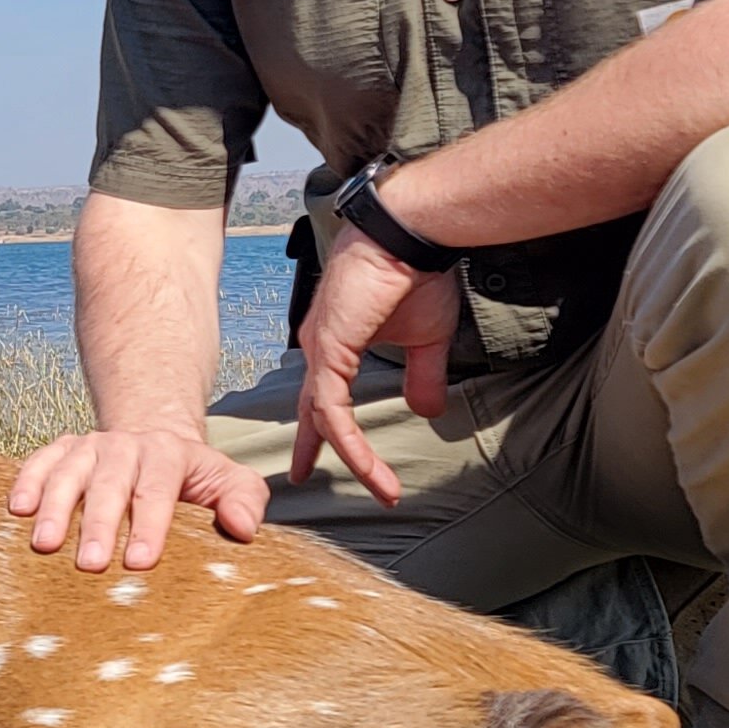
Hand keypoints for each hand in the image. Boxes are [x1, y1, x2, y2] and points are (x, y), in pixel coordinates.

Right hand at [6, 424, 269, 571]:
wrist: (153, 442)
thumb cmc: (193, 479)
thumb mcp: (231, 481)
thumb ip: (245, 501)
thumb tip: (241, 528)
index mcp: (167, 453)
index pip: (158, 487)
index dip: (149, 524)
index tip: (141, 562)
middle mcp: (125, 445)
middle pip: (109, 482)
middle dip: (98, 524)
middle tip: (91, 565)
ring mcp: (89, 446)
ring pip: (69, 472)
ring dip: (55, 507)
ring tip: (44, 545)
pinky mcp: (62, 450)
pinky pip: (39, 461)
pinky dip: (27, 482)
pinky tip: (17, 510)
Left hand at [287, 231, 460, 504]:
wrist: (412, 239)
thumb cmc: (417, 276)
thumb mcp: (426, 340)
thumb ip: (422, 378)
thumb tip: (426, 413)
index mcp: (335, 341)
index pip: (322, 393)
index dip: (322, 428)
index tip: (321, 456)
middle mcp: (319, 346)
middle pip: (310, 407)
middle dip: (310, 446)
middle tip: (302, 476)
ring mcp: (320, 348)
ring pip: (326, 418)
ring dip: (353, 458)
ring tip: (382, 488)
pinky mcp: (329, 350)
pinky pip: (332, 408)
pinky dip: (350, 440)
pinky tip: (365, 463)